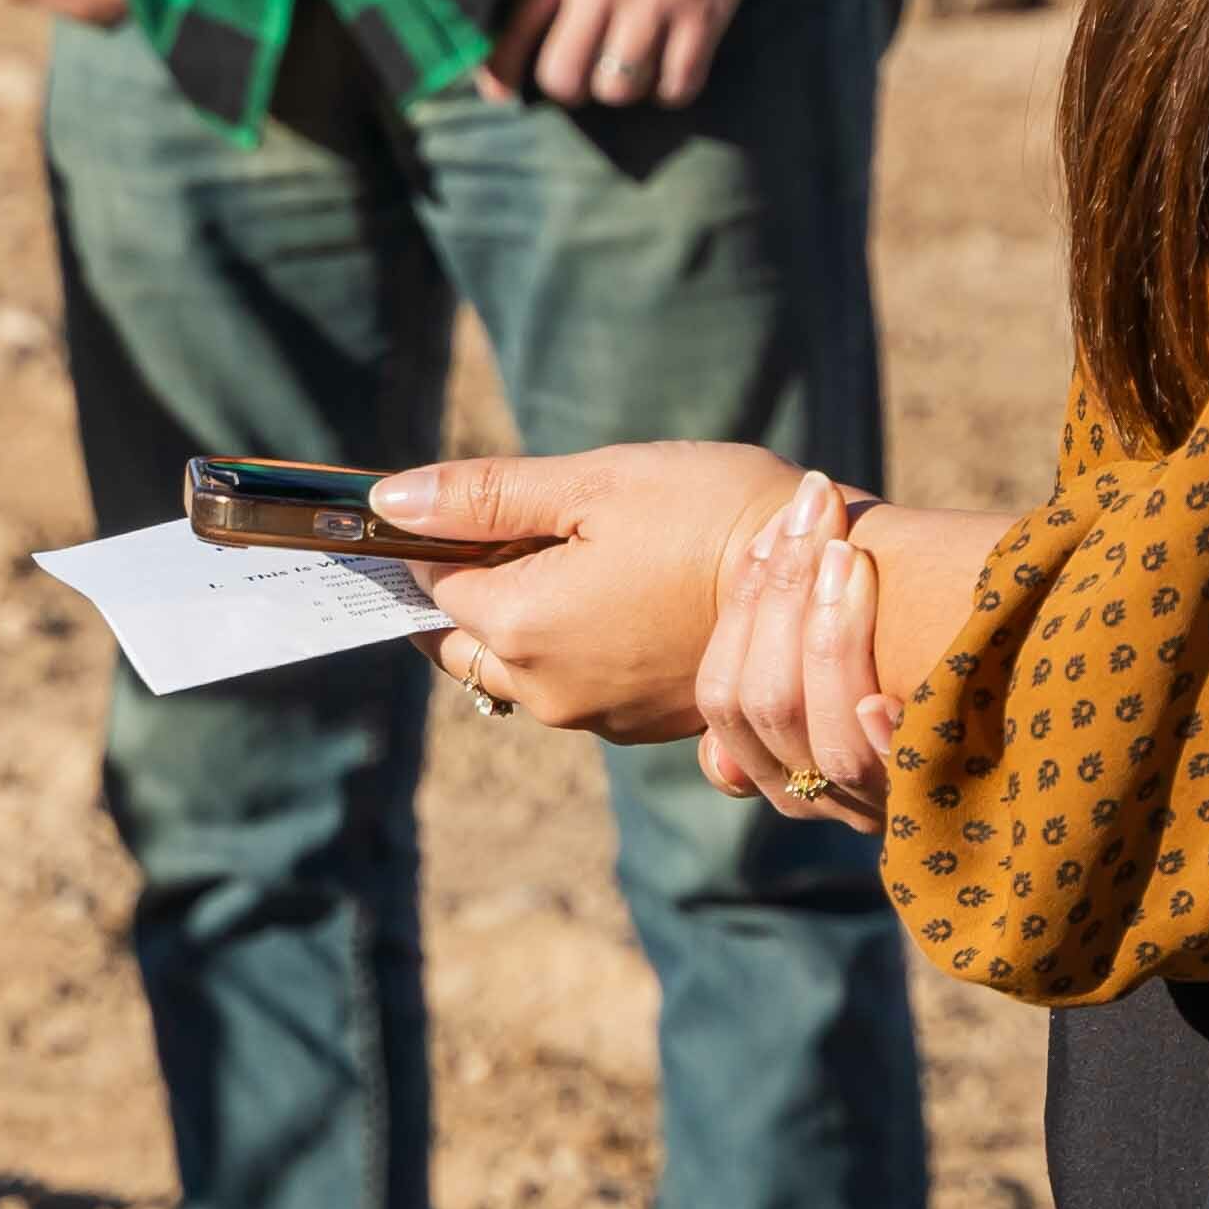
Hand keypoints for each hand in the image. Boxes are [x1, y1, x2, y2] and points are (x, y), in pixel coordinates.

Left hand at [390, 439, 812, 745]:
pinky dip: (580, 643)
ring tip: (590, 554)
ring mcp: (601, 717)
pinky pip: (580, 684)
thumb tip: (385, 503)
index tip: (476, 504)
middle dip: (475, 586)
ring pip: (521, 668)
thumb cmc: (707, 513)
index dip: (443, 536)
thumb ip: (481, 497)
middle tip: (525, 526)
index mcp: (521, 628)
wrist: (823, 575)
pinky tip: (629, 593)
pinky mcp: (647, 724)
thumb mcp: (590, 485)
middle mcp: (550, 691)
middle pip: (466, 640)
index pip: (435, 584)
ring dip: (528, 616)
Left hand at [516, 0, 740, 108]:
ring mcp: (655, 2)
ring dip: (620, 85)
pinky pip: (680, 83)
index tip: (500, 90)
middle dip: (567, 85)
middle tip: (578, 73)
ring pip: (620, 87)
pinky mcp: (705, 12)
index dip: (499, 68)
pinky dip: (672, 88)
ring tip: (625, 66)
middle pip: (564, 77)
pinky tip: (669, 71)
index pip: (511, 27)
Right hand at [693, 474, 899, 824]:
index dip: (748, 597)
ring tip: (851, 555)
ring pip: (831, 748)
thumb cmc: (912, 639)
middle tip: (820, 509)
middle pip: (766, 708)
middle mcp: (810, 796)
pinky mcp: (934, 816)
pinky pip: (901, 788)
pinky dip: (886, 742)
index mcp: (768, 760)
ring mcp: (872, 812)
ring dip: (832, 643)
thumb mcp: (832, 631)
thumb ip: (788, 615)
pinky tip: (885, 697)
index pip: (724, 694)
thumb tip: (763, 558)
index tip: (791, 512)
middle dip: (786, 596)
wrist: (1013, 726)